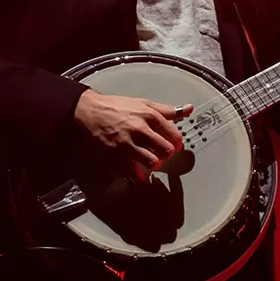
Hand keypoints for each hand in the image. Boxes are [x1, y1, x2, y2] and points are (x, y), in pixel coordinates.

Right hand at [73, 89, 193, 180]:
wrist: (91, 111)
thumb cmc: (117, 107)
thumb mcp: (145, 104)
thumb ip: (168, 110)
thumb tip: (188, 109)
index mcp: (150, 116)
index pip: (174, 134)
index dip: (177, 142)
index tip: (175, 144)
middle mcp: (140, 129)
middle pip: (165, 150)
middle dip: (167, 154)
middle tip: (163, 153)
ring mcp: (127, 143)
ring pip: (151, 161)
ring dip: (154, 164)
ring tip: (152, 162)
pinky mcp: (116, 154)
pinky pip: (131, 171)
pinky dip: (138, 176)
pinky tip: (139, 176)